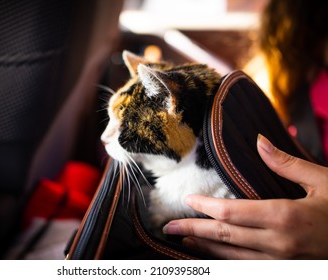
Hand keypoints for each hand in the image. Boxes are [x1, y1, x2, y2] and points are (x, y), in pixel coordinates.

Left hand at [163, 134, 327, 258]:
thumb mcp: (322, 181)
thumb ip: (286, 163)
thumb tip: (259, 141)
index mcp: (285, 216)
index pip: (231, 213)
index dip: (205, 207)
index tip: (188, 200)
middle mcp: (278, 243)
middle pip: (224, 235)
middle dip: (193, 230)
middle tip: (169, 226)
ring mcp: (280, 262)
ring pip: (231, 256)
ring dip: (204, 247)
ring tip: (183, 239)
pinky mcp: (284, 271)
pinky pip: (246, 268)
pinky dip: (224, 261)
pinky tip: (211, 254)